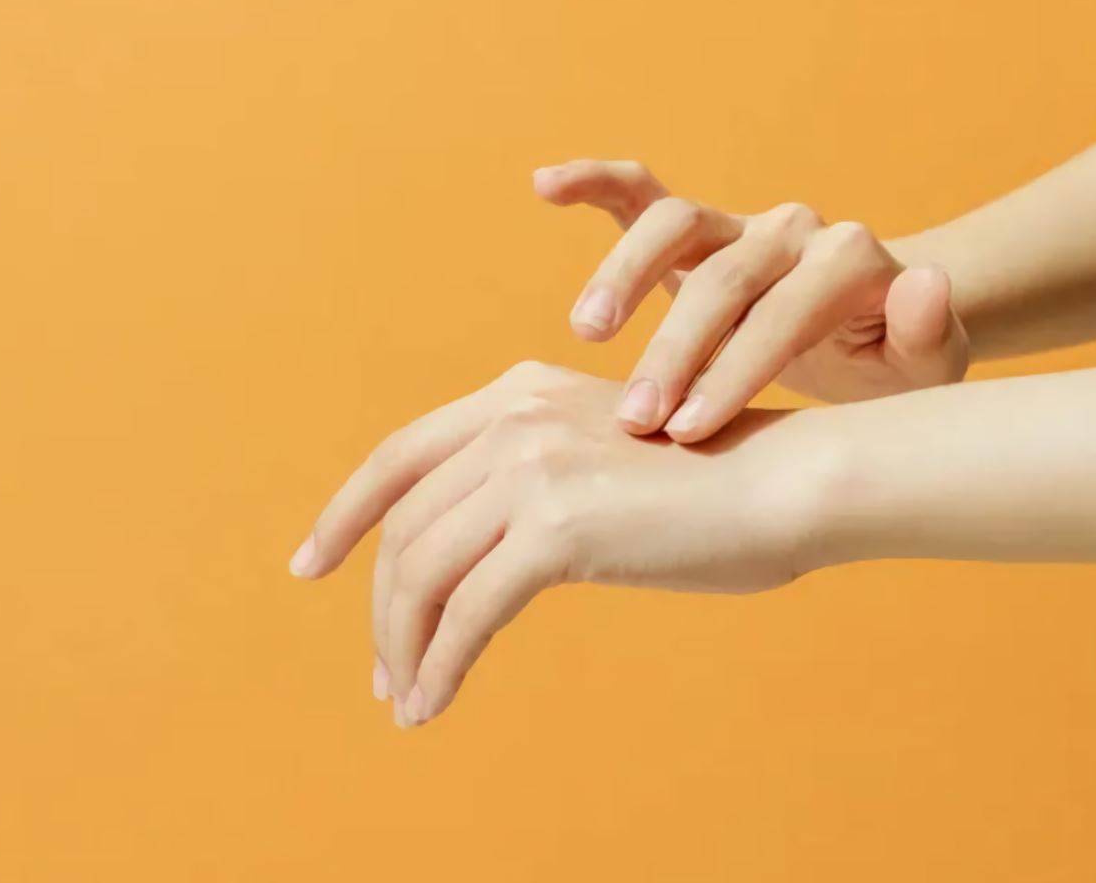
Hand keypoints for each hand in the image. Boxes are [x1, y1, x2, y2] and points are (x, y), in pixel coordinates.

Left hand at [288, 361, 837, 726]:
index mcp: (516, 393)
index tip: (311, 565)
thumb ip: (528, 481)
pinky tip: (433, 703)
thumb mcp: (597, 461)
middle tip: (382, 672)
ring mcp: (531, 467)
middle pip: (404, 527)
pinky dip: (440, 665)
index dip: (344, 514)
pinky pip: (467, 613)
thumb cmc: (705, 488)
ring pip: (423, 573)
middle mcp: (512, 417)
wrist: (785, 486)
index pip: (398, 457)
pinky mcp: (557, 526)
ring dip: (404, 647)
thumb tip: (461, 557)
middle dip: (382, 609)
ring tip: (406, 699)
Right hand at [532, 159, 970, 439]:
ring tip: (588, 331)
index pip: (782, 313)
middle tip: (636, 421)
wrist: (873, 334)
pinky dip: (593, 183)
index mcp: (848, 263)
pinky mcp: (695, 229)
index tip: (687, 434)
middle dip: (675, 351)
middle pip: (722, 277)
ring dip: (624, 274)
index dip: (732, 371)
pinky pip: (639, 191)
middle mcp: (791, 230)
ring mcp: (738, 225)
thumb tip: (921, 282)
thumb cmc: (891, 368)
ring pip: (673, 224)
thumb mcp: (926, 371)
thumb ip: (928, 333)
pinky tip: (544, 187)